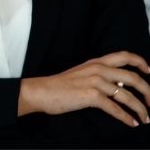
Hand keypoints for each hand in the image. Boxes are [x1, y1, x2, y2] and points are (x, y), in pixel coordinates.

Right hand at [19, 51, 149, 126]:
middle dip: (149, 92)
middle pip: (133, 78)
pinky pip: (116, 109)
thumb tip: (119, 87)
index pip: (124, 56)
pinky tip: (132, 123)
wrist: (41, 91)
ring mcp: (95, 82)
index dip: (141, 62)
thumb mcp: (81, 73)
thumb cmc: (59, 85)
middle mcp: (98, 69)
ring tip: (146, 118)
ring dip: (141, 109)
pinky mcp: (91, 96)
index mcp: (96, 62)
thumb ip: (100, 76)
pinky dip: (127, 118)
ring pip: (128, 96)